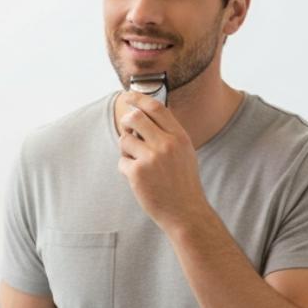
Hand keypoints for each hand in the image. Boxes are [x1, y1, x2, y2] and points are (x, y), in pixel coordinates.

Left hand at [117, 93, 210, 232]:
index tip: (128, 95)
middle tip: (127, 129)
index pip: (156, 107)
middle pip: (135, 117)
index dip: (139, 98)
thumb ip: (168, 134)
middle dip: (126, 121)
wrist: (186, 212)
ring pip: (125, 140)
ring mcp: (151, 158)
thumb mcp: (184, 152)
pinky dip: (126, 169)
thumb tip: (143, 114)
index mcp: (179, 136)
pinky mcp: (137, 172)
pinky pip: (122, 161)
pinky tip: (139, 179)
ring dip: (126, 149)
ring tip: (138, 163)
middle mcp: (166, 144)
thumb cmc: (182, 183)